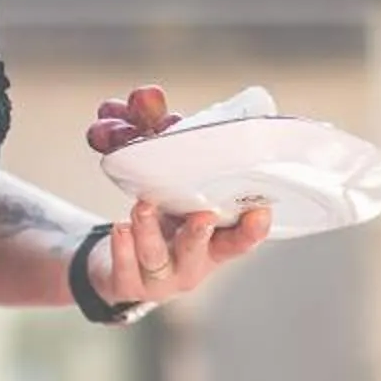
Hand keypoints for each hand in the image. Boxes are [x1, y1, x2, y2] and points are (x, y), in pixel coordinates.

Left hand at [81, 85, 271, 301]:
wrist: (120, 266)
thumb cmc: (160, 222)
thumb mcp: (172, 192)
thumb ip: (166, 146)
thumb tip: (147, 95)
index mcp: (213, 244)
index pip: (239, 240)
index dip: (252, 230)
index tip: (261, 211)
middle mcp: (193, 266)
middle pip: (200, 251)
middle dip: (200, 233)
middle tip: (202, 214)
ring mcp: (161, 280)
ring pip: (158, 257)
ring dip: (151, 231)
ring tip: (141, 208)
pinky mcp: (128, 285)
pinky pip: (126, 268)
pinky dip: (122, 248)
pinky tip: (119, 228)